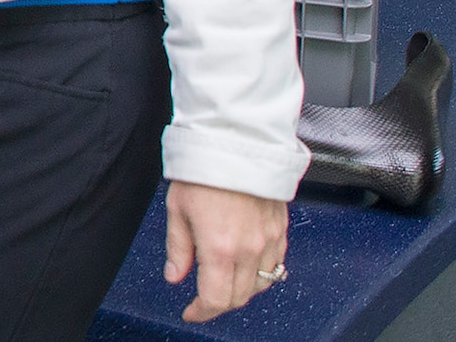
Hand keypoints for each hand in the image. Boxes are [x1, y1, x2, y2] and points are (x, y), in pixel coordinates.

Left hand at [164, 180, 289, 322]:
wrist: (236, 142)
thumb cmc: (205, 170)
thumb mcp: (177, 209)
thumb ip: (178, 248)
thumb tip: (174, 275)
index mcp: (220, 248)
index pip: (215, 299)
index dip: (201, 312)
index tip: (191, 312)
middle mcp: (249, 250)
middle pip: (238, 298)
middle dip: (219, 304)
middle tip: (202, 298)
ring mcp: (269, 241)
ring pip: (261, 286)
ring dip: (242, 291)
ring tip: (224, 283)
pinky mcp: (281, 231)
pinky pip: (276, 266)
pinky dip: (262, 275)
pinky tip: (248, 268)